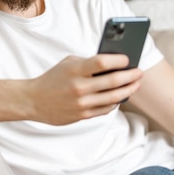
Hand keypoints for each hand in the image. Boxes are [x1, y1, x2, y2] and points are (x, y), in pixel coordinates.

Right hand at [28, 54, 142, 124]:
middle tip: (139, 72)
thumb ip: (88, 63)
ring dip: (128, 90)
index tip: (128, 59)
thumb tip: (114, 64)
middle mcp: (79, 87)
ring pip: (113, 98)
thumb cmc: (53, 78)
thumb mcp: (68, 64)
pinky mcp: (82, 115)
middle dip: (131, 76)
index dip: (119, 60)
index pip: (102, 63)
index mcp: (74, 70)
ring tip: (136, 84)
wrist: (33, 101)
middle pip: (113, 81)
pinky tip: (121, 96)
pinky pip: (106, 109)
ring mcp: (81, 103)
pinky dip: (116, 102)